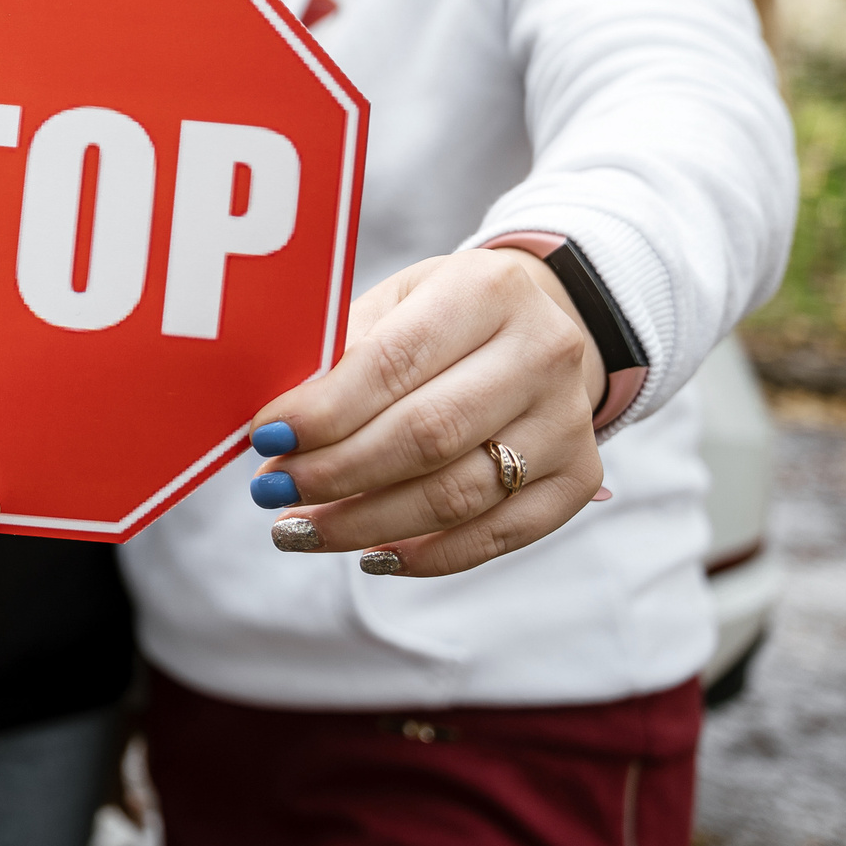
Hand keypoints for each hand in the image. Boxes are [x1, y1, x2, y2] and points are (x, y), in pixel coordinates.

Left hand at [248, 248, 604, 576]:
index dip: (325, 410)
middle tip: (274, 491)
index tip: (266, 437)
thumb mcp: (392, 305)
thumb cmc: (439, 319)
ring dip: (367, 523)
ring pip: (459, 495)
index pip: (394, 362)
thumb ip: (338, 357)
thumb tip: (275, 429)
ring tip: (300, 530)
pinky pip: (498, 535)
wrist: (536, 327)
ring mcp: (569, 420)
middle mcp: (543, 352)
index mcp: (488, 290)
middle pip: (428, 435)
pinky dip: (428, 555)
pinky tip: (371, 555)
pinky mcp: (579, 478)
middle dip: (336, 473)